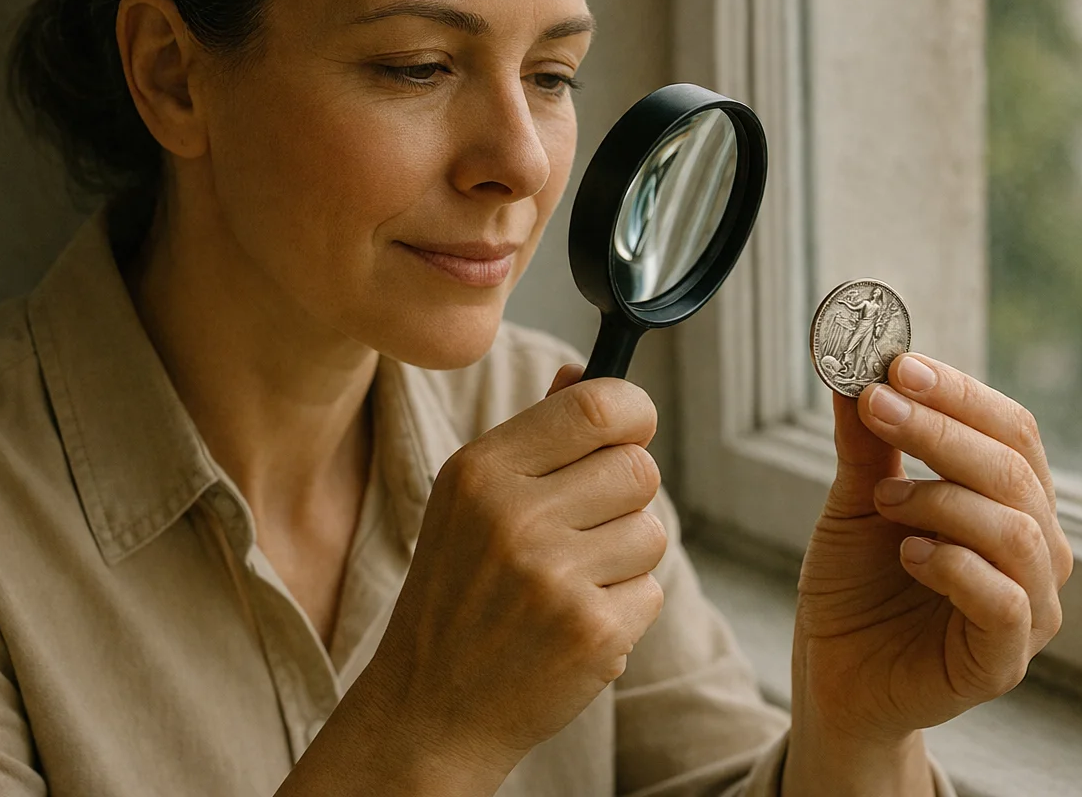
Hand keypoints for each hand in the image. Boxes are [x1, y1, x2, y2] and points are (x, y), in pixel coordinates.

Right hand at [359, 365, 666, 777]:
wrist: (430, 707)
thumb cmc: (456, 591)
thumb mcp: (467, 500)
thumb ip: (532, 434)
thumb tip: (586, 372)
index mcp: (481, 471)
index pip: (597, 407)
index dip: (633, 413)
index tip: (630, 429)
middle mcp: (515, 517)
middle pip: (639, 468)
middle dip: (625, 496)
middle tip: (583, 528)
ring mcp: (554, 578)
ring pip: (651, 531)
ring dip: (625, 556)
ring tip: (569, 581)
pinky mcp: (591, 632)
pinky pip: (651, 591)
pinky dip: (623, 608)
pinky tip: (572, 623)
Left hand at [792, 353, 1072, 744]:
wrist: (835, 671)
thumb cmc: (857, 582)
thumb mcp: (857, 499)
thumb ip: (867, 438)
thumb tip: (852, 365)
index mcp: (1011, 500)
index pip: (1011, 429)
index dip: (959, 392)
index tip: (898, 364)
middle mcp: (1037, 547)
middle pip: (1014, 470)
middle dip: (941, 429)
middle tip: (878, 403)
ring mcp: (1031, 607)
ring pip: (1017, 531)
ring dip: (942, 499)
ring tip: (883, 498)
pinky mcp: (1006, 660)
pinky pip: (1005, 602)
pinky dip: (954, 566)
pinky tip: (908, 555)